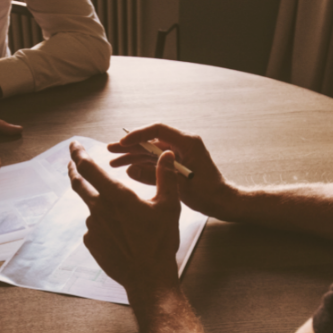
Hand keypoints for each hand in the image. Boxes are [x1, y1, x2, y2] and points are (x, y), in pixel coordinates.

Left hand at [68, 141, 181, 299]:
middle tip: (71, 162)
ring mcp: (93, 227)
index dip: (78, 154)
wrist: (149, 278)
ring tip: (125, 219)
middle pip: (79, 184)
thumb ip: (165, 177)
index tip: (73, 145)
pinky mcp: (91, 242)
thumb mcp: (168, 206)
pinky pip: (95, 227)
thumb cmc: (160, 242)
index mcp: (117, 196)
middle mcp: (99, 209)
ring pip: (92, 207)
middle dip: (74, 170)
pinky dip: (103, 224)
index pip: (89, 168)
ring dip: (100, 204)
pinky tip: (120, 234)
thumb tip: (165, 154)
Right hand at [108, 123, 237, 220]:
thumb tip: (131, 169)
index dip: (138, 135)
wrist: (222, 202)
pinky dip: (141, 164)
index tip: (122, 143)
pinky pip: (154, 161)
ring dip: (132, 156)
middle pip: (151, 140)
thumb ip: (155, 176)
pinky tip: (127, 169)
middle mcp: (182, 144)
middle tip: (110, 150)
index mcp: (188, 143)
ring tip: (113, 161)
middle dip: (130, 146)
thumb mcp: (180, 185)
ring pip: (150, 151)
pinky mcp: (175, 164)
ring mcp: (178, 154)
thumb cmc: (208, 193)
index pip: (158, 130)